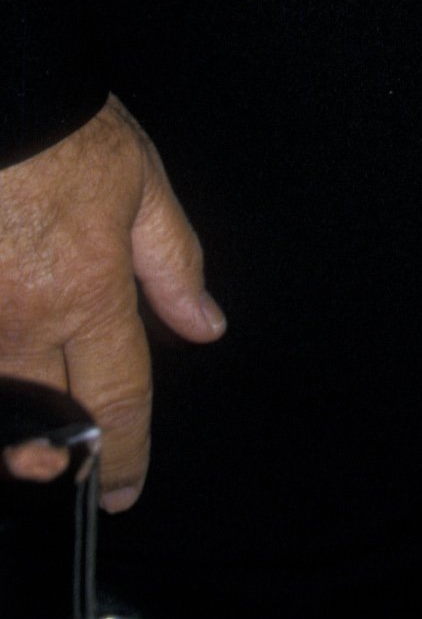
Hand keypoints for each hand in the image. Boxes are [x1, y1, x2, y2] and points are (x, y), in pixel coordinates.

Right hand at [0, 96, 224, 507]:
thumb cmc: (62, 131)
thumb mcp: (143, 186)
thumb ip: (173, 265)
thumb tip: (205, 325)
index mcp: (89, 293)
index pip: (117, 397)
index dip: (128, 451)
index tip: (127, 487)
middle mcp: (25, 320)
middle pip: (47, 420)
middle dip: (66, 459)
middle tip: (78, 471)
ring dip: (16, 432)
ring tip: (35, 446)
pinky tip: (5, 380)